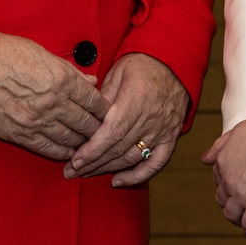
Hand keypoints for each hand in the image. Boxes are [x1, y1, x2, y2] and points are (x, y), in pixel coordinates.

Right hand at [0, 33, 108, 158]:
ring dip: (82, 143)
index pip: (94, 101)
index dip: (104, 110)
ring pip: (71, 139)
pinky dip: (62, 152)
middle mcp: (54, 102)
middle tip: (102, 132)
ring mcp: (37, 121)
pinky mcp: (20, 135)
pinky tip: (68, 152)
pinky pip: (49, 149)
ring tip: (87, 143)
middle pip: (87, 124)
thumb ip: (69, 70)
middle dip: (97, 129)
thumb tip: (90, 81)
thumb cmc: (4, 54)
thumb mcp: (42, 53)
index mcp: (62, 79)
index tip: (107, 113)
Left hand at [64, 53, 189, 185]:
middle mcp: (151, 118)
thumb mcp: (118, 72)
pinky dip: (137, 176)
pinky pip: (155, 164)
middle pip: (119, 149)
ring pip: (132, 158)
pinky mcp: (171, 137)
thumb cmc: (142, 65)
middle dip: (93, 163)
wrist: (173, 63)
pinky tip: (118, 181)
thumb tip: (87, 120)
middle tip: (72, 171)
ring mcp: (163, 130)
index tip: (75, 161)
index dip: (93, 150)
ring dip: (108, 169)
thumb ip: (102, 97)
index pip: (112, 132)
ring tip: (87, 173)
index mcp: (136, 100)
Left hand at [202, 117, 245, 234]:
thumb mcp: (237, 132)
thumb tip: (204, 159)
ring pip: (231, 214)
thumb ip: (220, 145)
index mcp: (223, 161)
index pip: (217, 178)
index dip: (226, 184)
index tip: (234, 187)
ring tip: (245, 220)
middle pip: (222, 198)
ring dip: (236, 218)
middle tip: (240, 205)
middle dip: (229, 201)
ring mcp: (240, 194)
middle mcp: (228, 179)